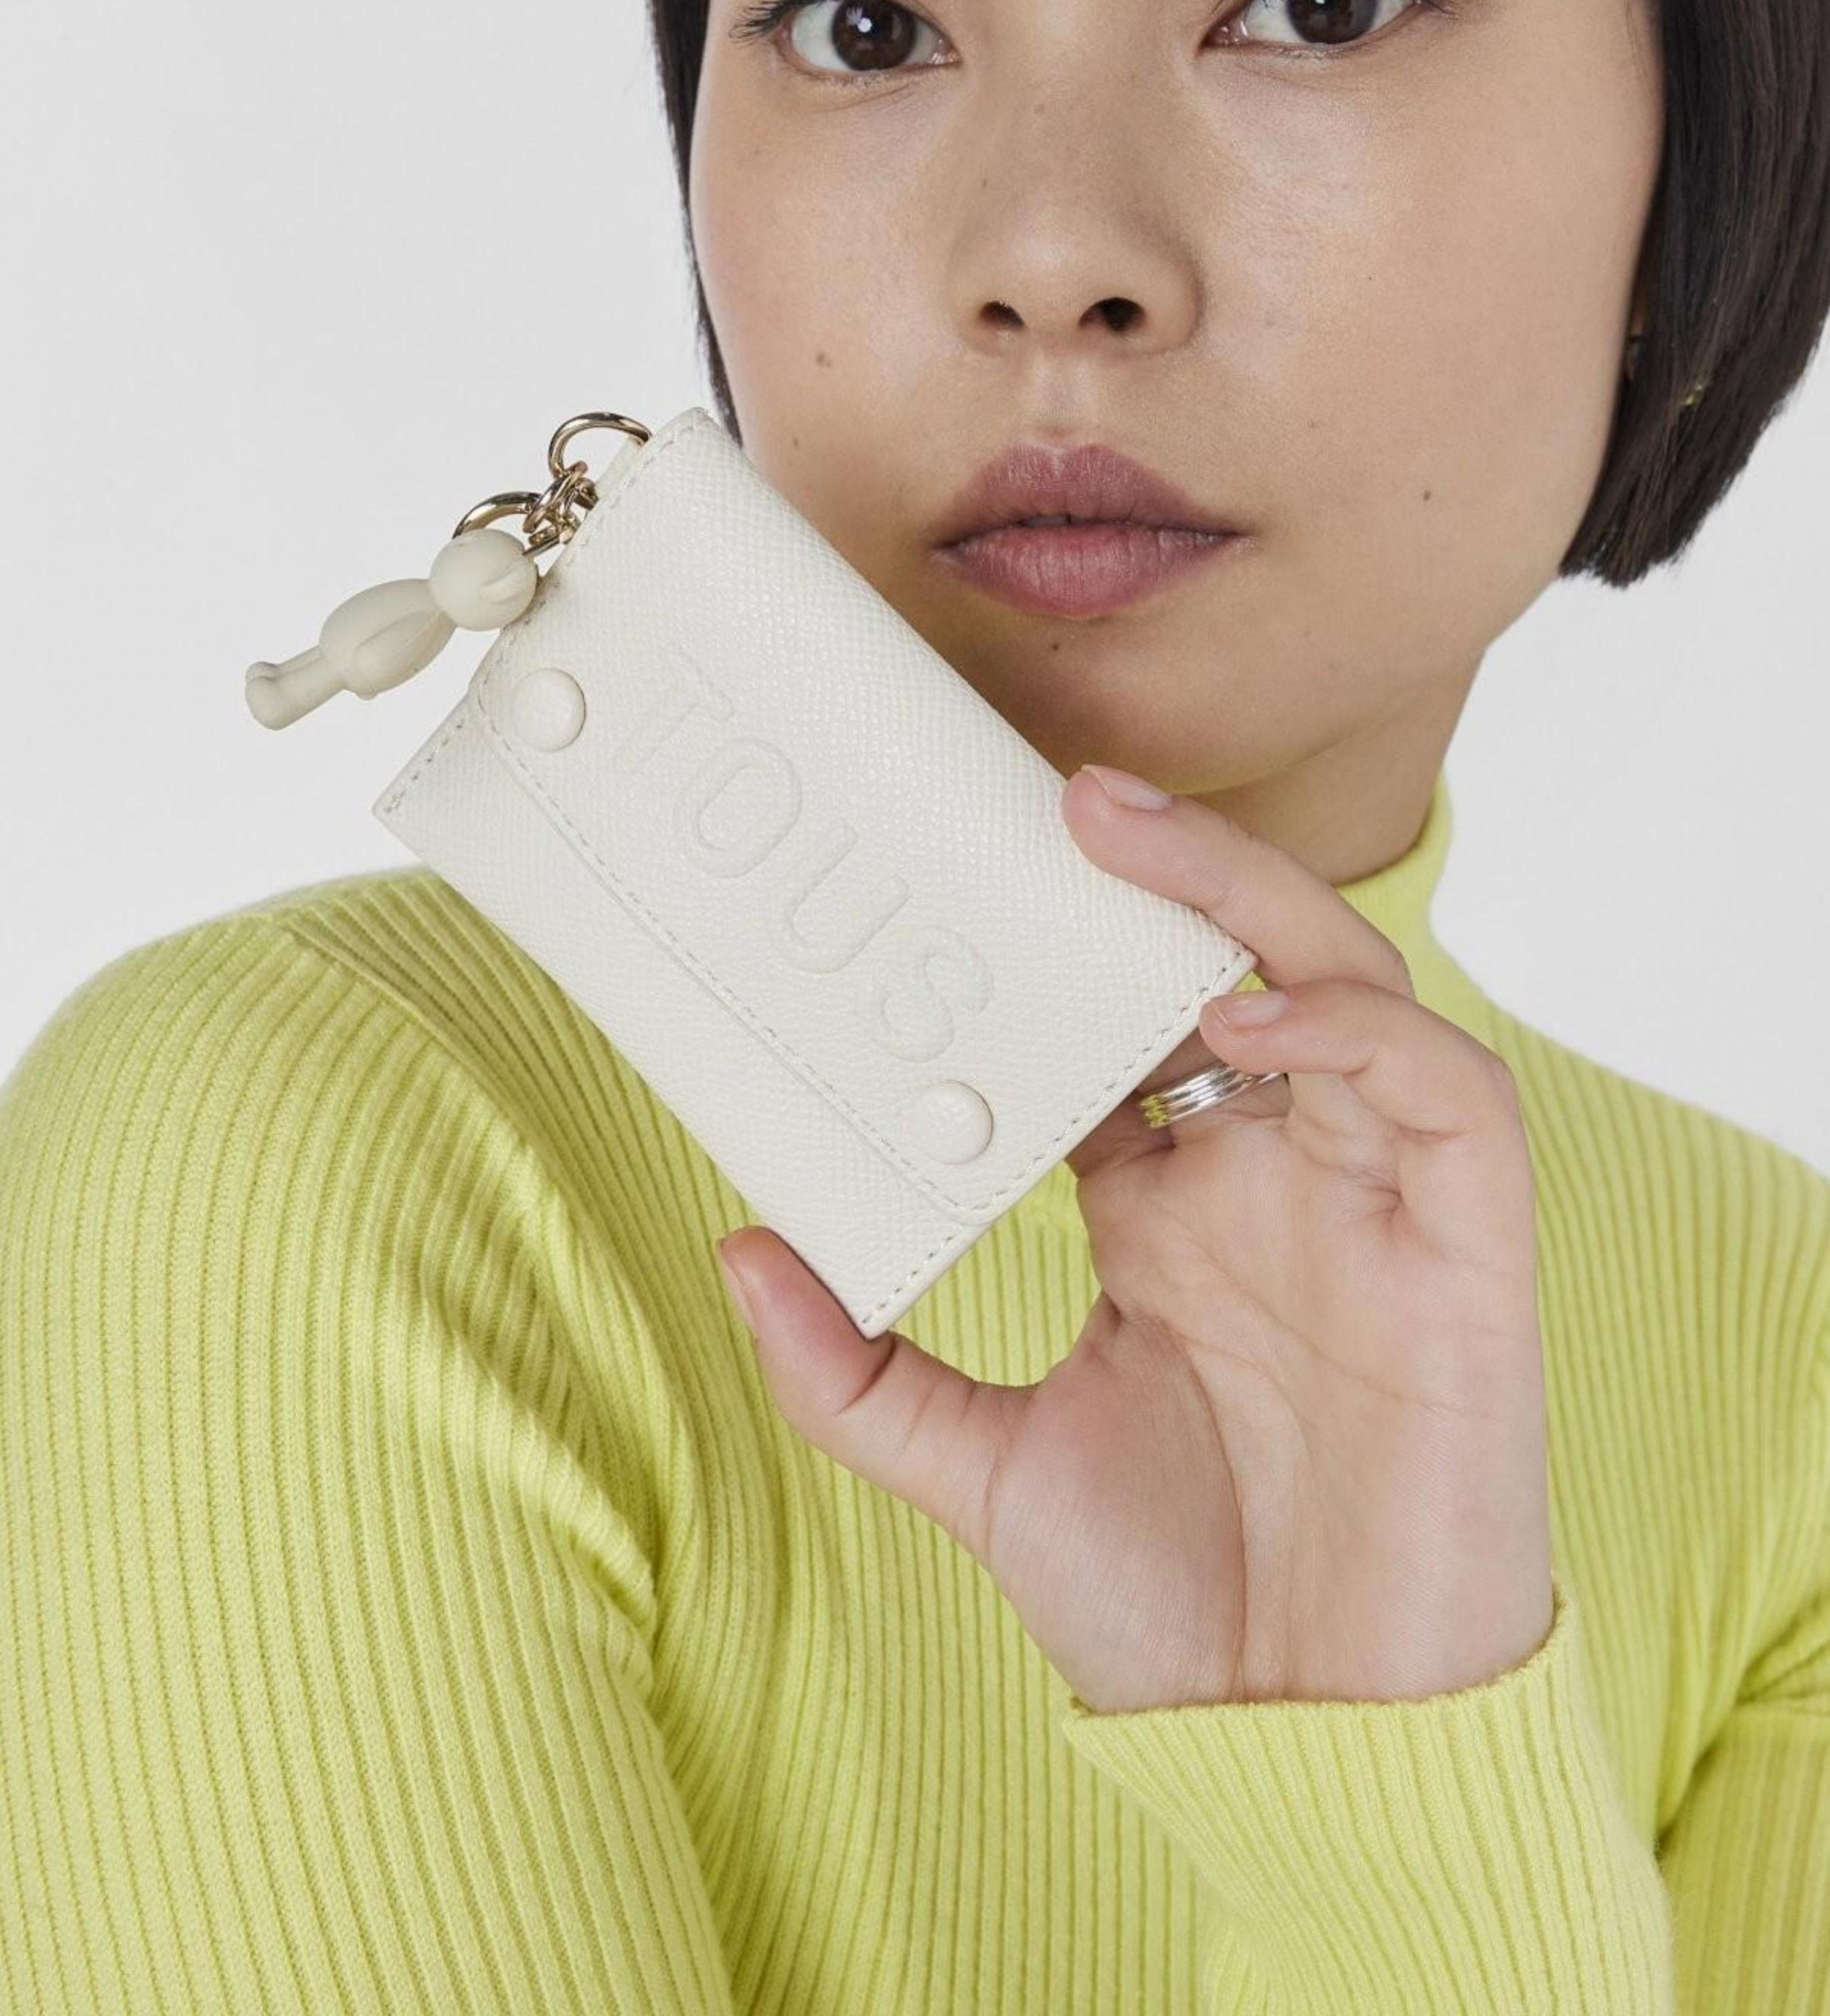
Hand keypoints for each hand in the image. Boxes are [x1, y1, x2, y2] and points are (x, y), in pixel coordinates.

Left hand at [714, 766, 1553, 1712]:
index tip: (958, 867)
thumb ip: (854, 1369)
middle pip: (1237, 965)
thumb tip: (740, 1246)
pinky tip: (1251, 1013)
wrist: (1312, 1744)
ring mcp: (1375, 1203)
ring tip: (1130, 846)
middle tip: (1055, 798)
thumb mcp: (976, 1469)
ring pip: (1345, 984)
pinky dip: (1361, 1031)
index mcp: (1172, 1208)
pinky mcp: (1470, 1251)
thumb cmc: (1175, 1603)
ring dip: (1249, 902)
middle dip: (1164, 870)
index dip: (1058, 941)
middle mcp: (1275, 1179)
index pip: (1120, 1028)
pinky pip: (1447, 1093)